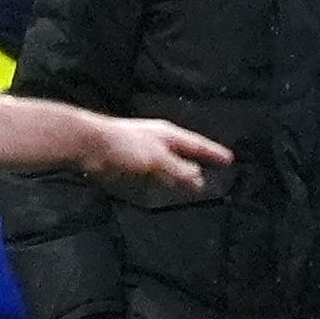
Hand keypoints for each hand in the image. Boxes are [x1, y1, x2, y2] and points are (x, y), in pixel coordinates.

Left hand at [71, 113, 231, 188]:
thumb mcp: (156, 158)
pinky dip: (165, 177)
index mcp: (168, 134)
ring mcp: (145, 150)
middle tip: (217, 169)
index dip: (213, 152)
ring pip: (171, 162)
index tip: (229, 159)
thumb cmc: (124, 145)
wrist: (90, 144)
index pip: (197, 144)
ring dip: (182, 171)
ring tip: (194, 181)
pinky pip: (156, 171)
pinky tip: (164, 184)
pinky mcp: (131, 161)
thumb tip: (198, 178)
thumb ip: (177, 168)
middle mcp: (159, 140)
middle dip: (200, 160)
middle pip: (186, 151)